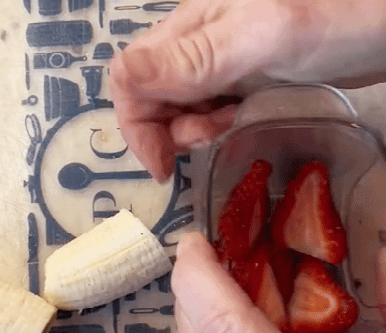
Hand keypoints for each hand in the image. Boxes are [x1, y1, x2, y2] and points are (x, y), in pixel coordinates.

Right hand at [109, 0, 385, 180]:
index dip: (136, 126)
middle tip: (204, 143)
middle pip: (148, 97)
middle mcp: (192, 42)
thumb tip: (121, 77)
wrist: (385, 18)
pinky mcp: (236, 75)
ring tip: (227, 126)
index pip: (130, 80)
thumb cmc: (335, 19)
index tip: (163, 165)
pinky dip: (209, 124)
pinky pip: (202, 108)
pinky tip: (235, 118)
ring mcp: (214, 60)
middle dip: (165, 133)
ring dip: (189, 130)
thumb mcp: (260, 39)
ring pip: (174, 107)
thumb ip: (190, 60)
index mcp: (187, 27)